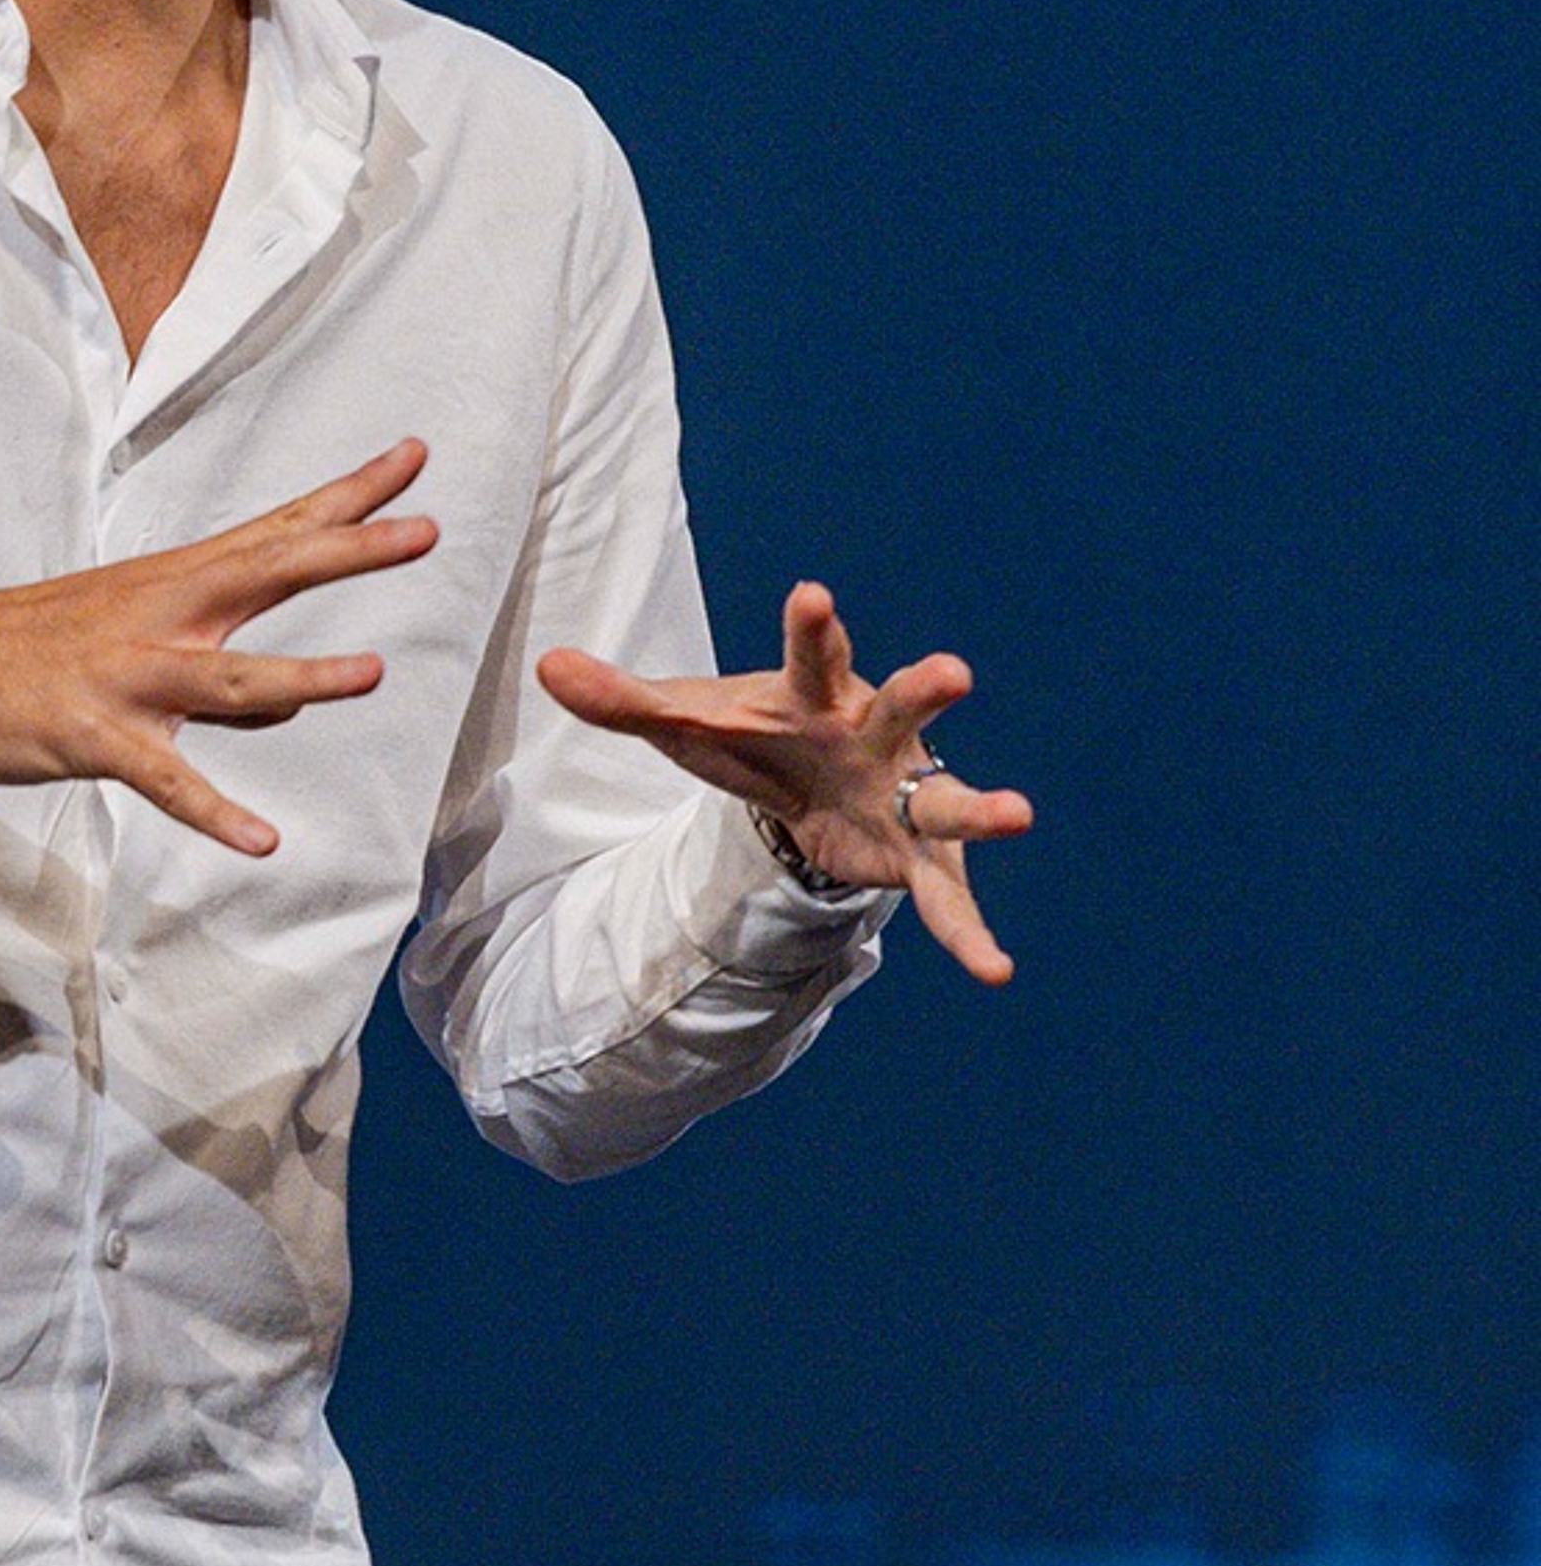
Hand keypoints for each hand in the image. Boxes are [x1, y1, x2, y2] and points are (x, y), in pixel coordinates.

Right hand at [0, 439, 437, 854]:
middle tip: (424, 529)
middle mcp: (160, 615)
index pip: (277, 526)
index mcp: (172, 581)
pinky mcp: (92, 734)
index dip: (348, 494)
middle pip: (269, 573)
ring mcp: (127, 674)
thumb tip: (292, 701)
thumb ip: (216, 660)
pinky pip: (166, 779)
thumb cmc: (31, 647)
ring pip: (230, 677)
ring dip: (303, 679)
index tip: (414, 457)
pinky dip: (214, 811)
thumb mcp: (127, 630)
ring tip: (373, 674)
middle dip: (349, 551)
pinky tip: (262, 841)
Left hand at [536, 579, 1032, 984]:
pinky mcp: (917, 858)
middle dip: (925, 689)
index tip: (810, 592)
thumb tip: (546, 667)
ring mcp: (905, 795)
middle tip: (953, 671)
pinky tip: (996, 972)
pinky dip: (969, 933)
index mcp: (816, 695)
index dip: (812, 626)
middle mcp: (874, 735)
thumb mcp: (688, 722)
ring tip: (1019, 813)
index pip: (811, 654)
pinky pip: (948, 898)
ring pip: (945, 797)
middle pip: (902, 707)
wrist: (810, 790)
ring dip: (980, 806)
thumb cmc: (755, 738)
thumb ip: (624, 700)